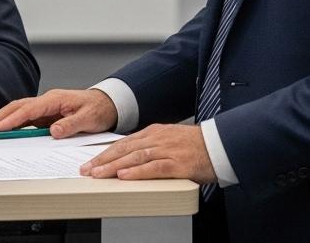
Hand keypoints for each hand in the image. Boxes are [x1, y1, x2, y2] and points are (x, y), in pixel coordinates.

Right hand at [0, 88, 116, 138]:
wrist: (106, 104)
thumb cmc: (98, 109)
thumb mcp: (88, 119)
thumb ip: (70, 125)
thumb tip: (52, 131)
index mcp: (54, 100)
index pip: (27, 111)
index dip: (10, 120)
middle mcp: (45, 101)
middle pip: (15, 108)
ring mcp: (44, 108)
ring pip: (17, 112)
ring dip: (1, 120)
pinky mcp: (45, 114)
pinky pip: (24, 119)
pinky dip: (11, 124)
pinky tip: (2, 131)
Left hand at [84, 123, 216, 182]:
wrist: (222, 144)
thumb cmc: (197, 145)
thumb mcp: (170, 140)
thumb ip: (152, 147)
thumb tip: (132, 159)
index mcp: (154, 132)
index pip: (123, 143)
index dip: (105, 153)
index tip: (91, 162)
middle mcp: (158, 139)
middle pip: (124, 149)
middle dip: (103, 160)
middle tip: (87, 170)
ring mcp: (167, 150)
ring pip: (135, 158)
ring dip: (114, 167)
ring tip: (99, 174)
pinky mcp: (178, 163)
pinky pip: (154, 167)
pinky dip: (137, 172)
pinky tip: (124, 176)